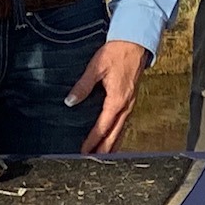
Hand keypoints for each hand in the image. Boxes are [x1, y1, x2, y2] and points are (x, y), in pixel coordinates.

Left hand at [67, 39, 149, 154]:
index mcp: (117, 100)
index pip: (103, 126)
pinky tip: (112, 137)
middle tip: (92, 161)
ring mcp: (130, 103)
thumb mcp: (95, 67)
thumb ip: (82, 86)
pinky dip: (117, 133)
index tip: (84, 152)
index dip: (93, 141)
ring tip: (103, 157)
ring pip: (121, 130)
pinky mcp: (131, 100)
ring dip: (112, 144)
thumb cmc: (116, 53)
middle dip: (104, 149)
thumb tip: (70, 102)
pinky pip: (124, 122)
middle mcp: (126, 105)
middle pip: (115, 134)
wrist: (135, 43)